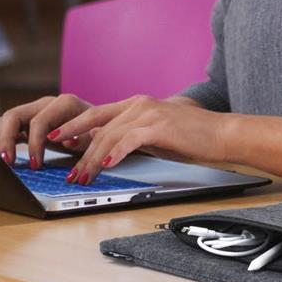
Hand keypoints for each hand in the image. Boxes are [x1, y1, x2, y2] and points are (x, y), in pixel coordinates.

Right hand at [0, 93, 96, 168]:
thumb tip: (69, 141)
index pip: (39, 121)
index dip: (34, 143)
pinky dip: (3, 142)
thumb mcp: (98, 138)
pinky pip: (9, 129)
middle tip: (7, 163)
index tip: (36, 165)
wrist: (98, 127)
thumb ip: (85, 139)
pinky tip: (2, 158)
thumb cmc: (98, 132)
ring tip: (2, 163)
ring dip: (0, 141)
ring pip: (7, 120)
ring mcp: (35, 111)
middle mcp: (46, 104)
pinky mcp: (28, 123)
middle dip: (7, 139)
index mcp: (64, 103)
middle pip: (15, 115)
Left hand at [58, 96, 231, 184]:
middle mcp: (139, 104)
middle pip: (98, 125)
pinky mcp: (160, 126)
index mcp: (136, 104)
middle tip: (69, 171)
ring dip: (93, 159)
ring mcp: (149, 113)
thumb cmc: (192, 137)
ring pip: (110, 135)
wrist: (222, 134)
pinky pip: (130, 140)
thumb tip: (107, 150)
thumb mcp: (155, 135)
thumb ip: (132, 137)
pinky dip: (115, 153)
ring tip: (84, 177)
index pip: (97, 114)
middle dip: (78, 149)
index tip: (59, 141)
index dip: (74, 127)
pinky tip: (107, 165)